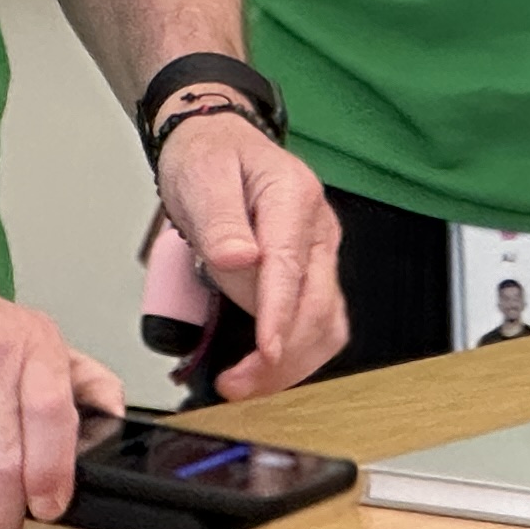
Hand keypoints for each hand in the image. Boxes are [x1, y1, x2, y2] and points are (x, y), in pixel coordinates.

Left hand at [153, 114, 347, 399]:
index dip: (279, 315)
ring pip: (326, 322)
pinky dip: (295, 354)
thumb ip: (221, 219)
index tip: (267, 352)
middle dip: (282, 354)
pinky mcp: (310, 274)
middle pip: (318, 304)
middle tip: (235, 383)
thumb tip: (239, 258)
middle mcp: (318, 229)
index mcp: (294, 197)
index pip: (290, 267)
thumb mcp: (203, 177)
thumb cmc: (210, 157)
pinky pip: (316, 323)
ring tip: (245, 383)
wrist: (217, 145)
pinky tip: (263, 369)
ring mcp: (319, 254)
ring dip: (292, 362)